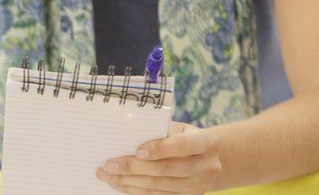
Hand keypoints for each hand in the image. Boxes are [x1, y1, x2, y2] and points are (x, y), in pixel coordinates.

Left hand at [96, 122, 222, 194]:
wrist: (210, 158)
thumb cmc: (185, 137)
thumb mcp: (178, 129)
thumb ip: (159, 132)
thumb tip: (125, 137)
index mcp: (207, 142)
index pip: (183, 145)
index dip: (161, 149)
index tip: (137, 151)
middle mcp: (207, 166)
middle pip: (167, 169)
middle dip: (134, 168)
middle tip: (109, 165)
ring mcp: (200, 186)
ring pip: (160, 186)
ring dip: (130, 182)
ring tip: (108, 176)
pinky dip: (136, 191)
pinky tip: (121, 184)